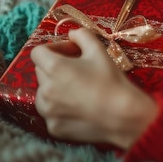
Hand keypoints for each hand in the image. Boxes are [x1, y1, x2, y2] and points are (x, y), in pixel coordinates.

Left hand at [31, 28, 157, 148]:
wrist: (124, 116)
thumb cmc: (112, 81)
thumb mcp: (99, 51)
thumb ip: (82, 35)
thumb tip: (72, 34)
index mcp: (54, 68)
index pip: (38, 52)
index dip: (54, 48)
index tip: (71, 53)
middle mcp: (44, 90)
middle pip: (41, 71)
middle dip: (56, 67)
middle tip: (79, 70)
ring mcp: (47, 111)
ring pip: (44, 93)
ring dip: (56, 88)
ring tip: (78, 90)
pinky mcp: (53, 127)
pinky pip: (51, 112)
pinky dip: (61, 108)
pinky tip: (80, 107)